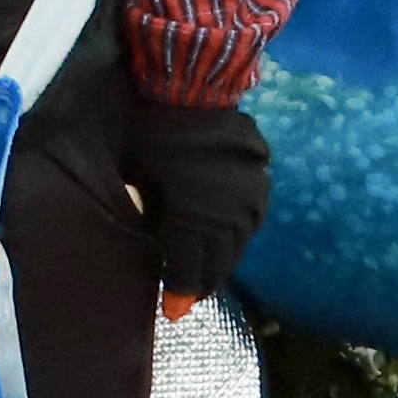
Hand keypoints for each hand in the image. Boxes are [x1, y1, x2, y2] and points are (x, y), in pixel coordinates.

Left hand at [112, 92, 268, 306]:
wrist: (190, 86)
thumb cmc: (151, 131)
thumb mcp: (137, 179)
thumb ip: (148, 216)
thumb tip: (149, 241)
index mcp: (197, 220)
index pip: (190, 270)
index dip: (179, 294)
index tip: (170, 312)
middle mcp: (231, 216)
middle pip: (219, 264)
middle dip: (200, 283)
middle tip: (183, 297)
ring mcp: (251, 198)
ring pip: (239, 245)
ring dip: (221, 261)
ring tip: (202, 271)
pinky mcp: (260, 180)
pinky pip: (250, 220)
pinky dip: (234, 234)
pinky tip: (222, 238)